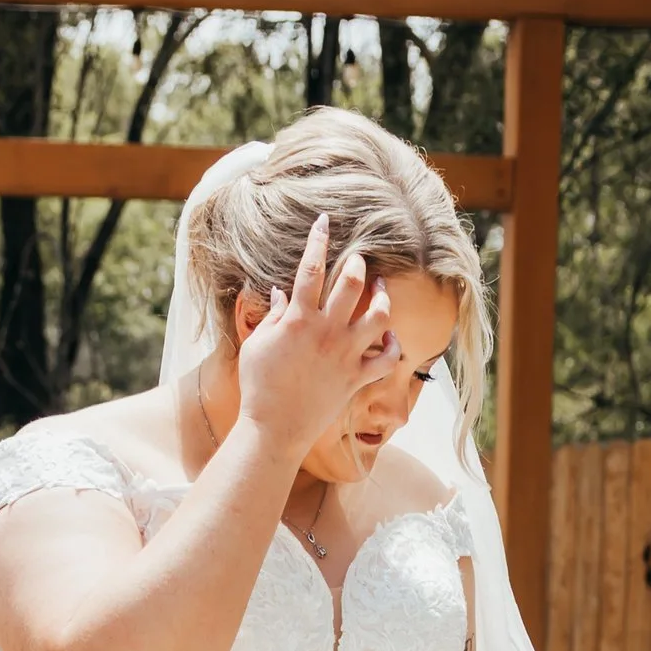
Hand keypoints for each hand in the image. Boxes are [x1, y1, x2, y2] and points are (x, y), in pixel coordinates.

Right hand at [233, 219, 399, 466]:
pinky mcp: (357, 378)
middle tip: (359, 260)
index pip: (311, 269)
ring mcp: (345, 355)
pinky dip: (393, 345)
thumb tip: (280, 293)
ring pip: (378, 316)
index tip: (325, 221)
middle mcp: (326, 332)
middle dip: (358, 264)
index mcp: (299, 320)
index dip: (319, 240)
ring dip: (382, 298)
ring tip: (380, 289)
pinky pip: (388, 358)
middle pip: (352, 283)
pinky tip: (389, 337)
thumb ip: (273, 316)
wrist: (275, 430)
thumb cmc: (259, 387)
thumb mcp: (257, 345)